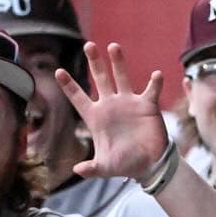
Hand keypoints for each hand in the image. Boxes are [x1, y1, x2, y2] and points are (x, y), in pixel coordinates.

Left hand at [56, 42, 167, 180]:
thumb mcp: (105, 167)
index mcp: (96, 117)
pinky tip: (156, 75)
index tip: (58, 71)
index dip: (69, 86)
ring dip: (118, 62)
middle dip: (94, 62)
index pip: (78, 98)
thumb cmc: (125, 165)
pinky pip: (150, 90)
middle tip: (88, 45)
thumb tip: (77, 171)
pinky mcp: (147, 106)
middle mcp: (111, 106)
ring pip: (121, 77)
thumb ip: (92, 168)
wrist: (148, 164)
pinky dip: (154, 82)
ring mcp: (129, 103)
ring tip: (113, 46)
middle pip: (100, 79)